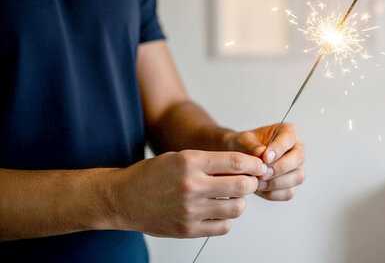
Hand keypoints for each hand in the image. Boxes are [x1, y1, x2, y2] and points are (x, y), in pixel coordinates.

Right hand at [110, 150, 266, 237]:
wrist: (122, 198)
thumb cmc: (152, 175)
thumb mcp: (180, 157)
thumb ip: (211, 162)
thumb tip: (245, 168)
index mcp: (189, 162)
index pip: (236, 162)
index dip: (254, 164)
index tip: (260, 166)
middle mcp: (191, 186)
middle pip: (241, 186)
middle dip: (252, 183)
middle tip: (250, 181)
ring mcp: (189, 210)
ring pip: (236, 208)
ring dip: (240, 202)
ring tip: (231, 197)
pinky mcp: (187, 229)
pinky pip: (223, 226)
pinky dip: (227, 219)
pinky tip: (218, 211)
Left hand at [224, 123, 304, 200]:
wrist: (236, 160)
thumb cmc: (242, 146)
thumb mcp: (241, 141)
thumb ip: (251, 146)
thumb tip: (262, 154)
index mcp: (287, 132)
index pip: (289, 138)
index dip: (279, 149)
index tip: (265, 157)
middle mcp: (295, 149)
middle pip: (298, 158)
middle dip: (279, 168)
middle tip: (262, 173)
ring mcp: (295, 168)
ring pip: (297, 177)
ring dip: (276, 182)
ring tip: (258, 182)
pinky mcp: (290, 184)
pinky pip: (288, 192)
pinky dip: (273, 193)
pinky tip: (260, 189)